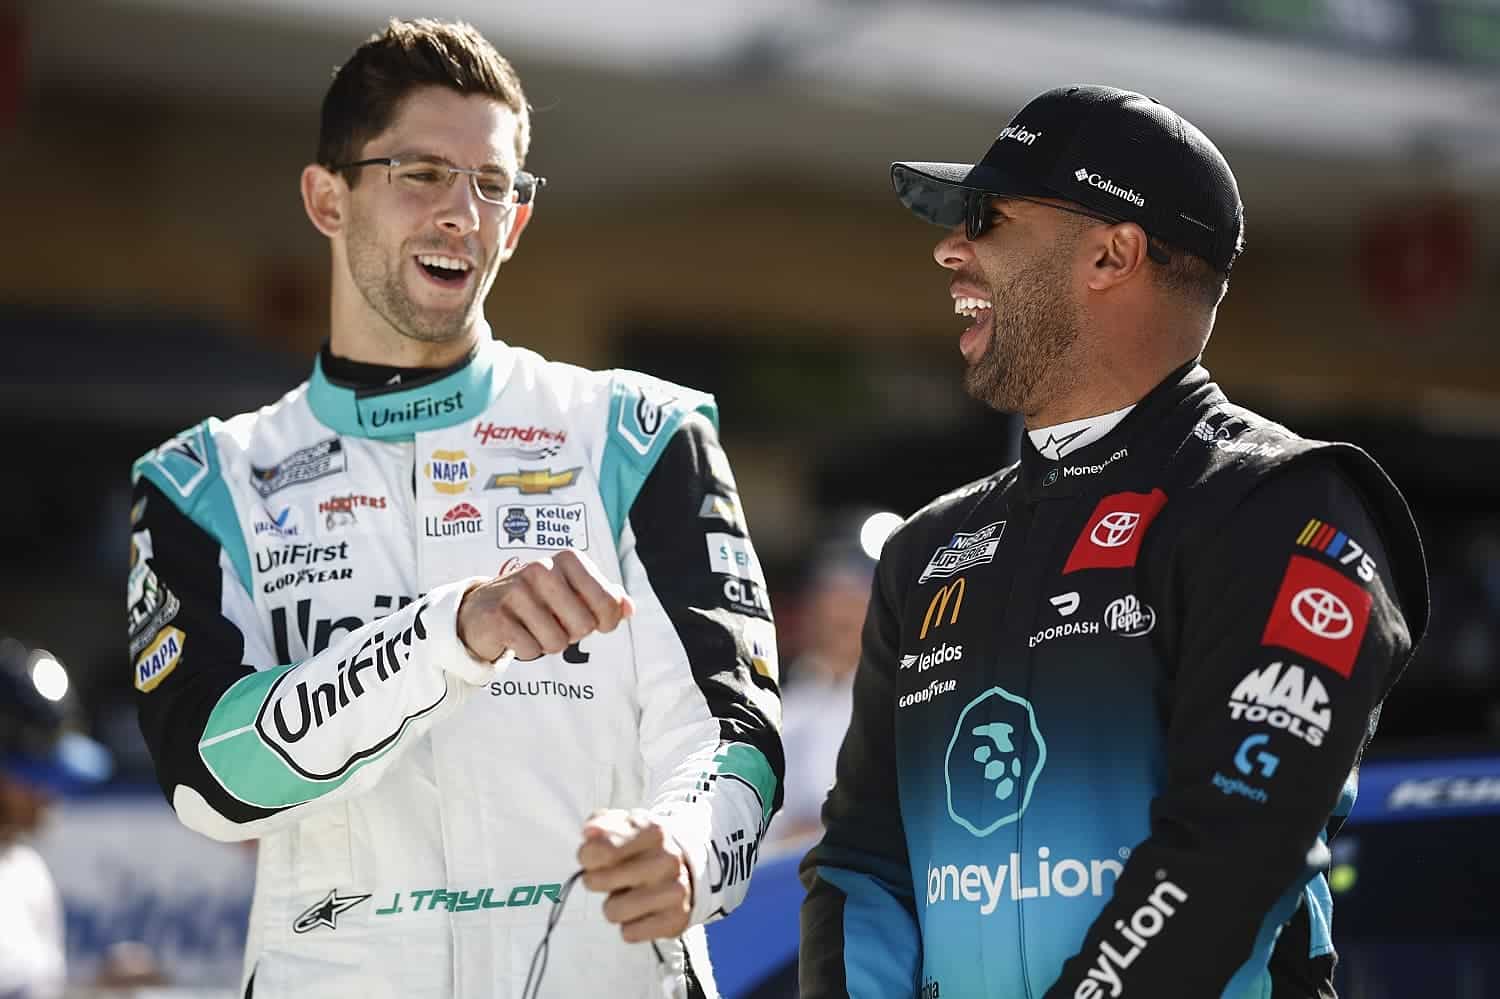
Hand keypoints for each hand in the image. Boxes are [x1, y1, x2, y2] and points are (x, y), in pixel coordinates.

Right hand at [456, 550, 633, 661]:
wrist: (483, 609)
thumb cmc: (540, 603)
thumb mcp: (576, 595)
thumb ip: (608, 600)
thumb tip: (629, 608)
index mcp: (569, 559)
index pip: (609, 604)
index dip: (604, 623)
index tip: (590, 620)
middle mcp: (543, 567)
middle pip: (584, 626)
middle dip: (572, 634)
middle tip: (554, 622)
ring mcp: (517, 589)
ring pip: (556, 642)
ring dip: (547, 644)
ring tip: (533, 627)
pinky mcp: (497, 614)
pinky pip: (530, 649)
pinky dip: (527, 651)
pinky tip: (515, 634)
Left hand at [577, 808, 692, 942]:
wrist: (688, 867)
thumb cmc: (644, 847)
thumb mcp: (625, 825)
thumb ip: (602, 824)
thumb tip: (590, 833)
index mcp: (653, 831)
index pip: (599, 850)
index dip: (588, 856)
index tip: (595, 856)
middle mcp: (667, 860)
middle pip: (596, 882)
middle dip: (598, 880)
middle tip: (614, 876)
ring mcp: (675, 891)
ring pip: (612, 911)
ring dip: (615, 905)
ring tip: (630, 893)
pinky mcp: (676, 920)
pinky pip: (629, 933)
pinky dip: (631, 925)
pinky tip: (644, 909)